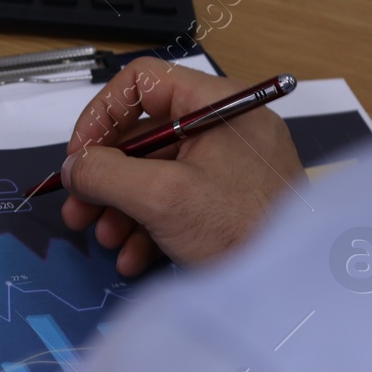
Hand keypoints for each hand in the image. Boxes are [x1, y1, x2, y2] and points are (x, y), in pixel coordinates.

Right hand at [59, 58, 305, 274]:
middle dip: (105, 176)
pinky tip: (133, 255)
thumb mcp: (162, 197)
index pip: (142, 83)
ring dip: (121, 206)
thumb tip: (75, 167)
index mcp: (219, 106)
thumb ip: (106, 174)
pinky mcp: (230, 199)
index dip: (102, 115)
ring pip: (154, 171)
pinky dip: (148, 225)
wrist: (296, 288)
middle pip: (143, 134)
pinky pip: (176, 198)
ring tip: (106, 237)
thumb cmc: (249, 231)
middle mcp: (226, 128)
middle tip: (79, 205)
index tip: (80, 155)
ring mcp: (230, 165)